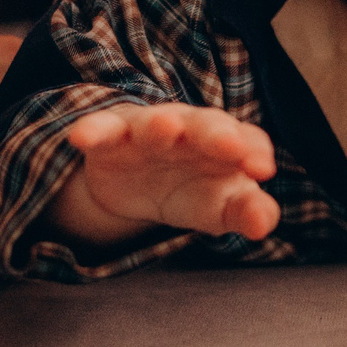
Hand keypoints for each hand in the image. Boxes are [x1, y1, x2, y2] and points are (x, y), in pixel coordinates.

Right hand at [51, 102, 279, 244]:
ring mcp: (149, 130)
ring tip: (168, 128)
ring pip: (155, 122)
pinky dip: (93, 130)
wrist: (140, 184)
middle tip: (231, 147)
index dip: (256, 152)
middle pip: (207, 125)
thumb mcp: (221, 207)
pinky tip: (81, 137)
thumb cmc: (195, 191)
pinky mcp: (111, 136)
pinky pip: (102, 129)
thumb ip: (246, 212)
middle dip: (218, 134)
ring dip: (161, 124)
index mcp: (227, 144)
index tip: (262, 171)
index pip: (249, 140)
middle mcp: (192, 129)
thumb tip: (264, 223)